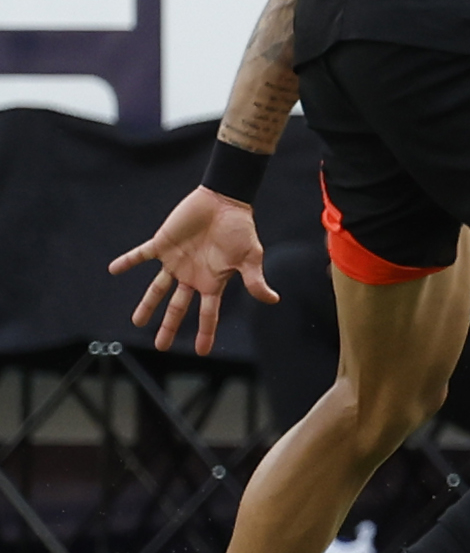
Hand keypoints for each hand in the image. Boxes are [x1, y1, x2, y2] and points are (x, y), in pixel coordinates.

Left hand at [107, 187, 278, 354]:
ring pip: (158, 288)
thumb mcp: (250, 257)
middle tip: (160, 346)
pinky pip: (141, 255)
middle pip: (178, 307)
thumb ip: (254, 280)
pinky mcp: (163, 244)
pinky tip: (114, 269)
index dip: (205, 333)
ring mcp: (176, 261)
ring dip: (147, 304)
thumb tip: (272, 300)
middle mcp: (192, 275)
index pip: (208, 313)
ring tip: (137, 321)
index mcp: (212, 281)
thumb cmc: (240, 228)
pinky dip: (128, 261)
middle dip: (169, 326)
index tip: (202, 351)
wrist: (224, 201)